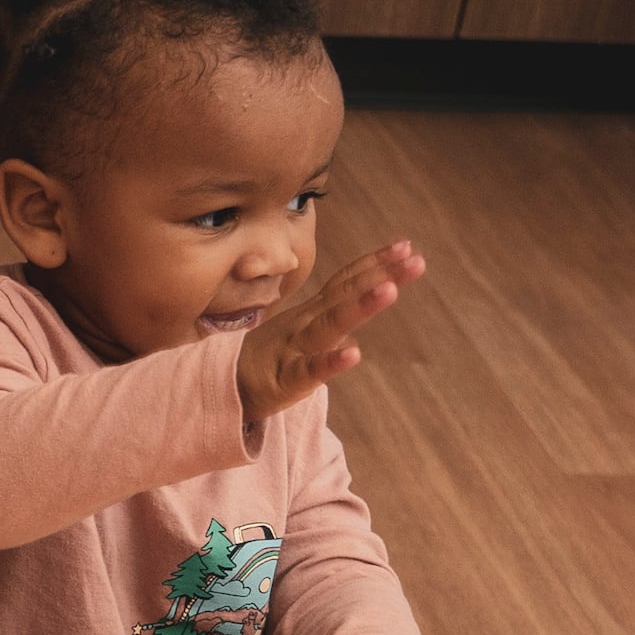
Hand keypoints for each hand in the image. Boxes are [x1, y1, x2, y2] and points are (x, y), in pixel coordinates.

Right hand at [236, 239, 421, 434]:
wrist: (220, 388)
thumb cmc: (266, 359)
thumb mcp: (301, 331)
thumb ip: (332, 314)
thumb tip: (367, 299)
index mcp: (311, 312)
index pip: (345, 281)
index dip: (374, 262)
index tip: (405, 246)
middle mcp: (306, 323)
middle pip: (345, 294)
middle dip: (381, 275)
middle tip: (414, 259)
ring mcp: (295, 349)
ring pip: (331, 325)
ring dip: (360, 306)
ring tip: (391, 290)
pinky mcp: (285, 381)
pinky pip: (310, 371)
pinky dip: (331, 362)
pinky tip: (354, 355)